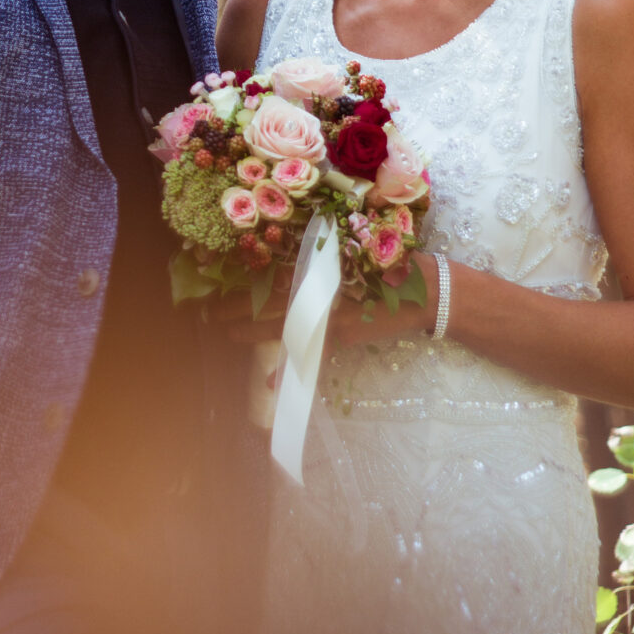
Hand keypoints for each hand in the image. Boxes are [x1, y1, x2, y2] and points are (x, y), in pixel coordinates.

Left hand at [221, 253, 439, 349]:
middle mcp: (320, 287)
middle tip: (208, 313)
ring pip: (280, 323)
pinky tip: (270, 382)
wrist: (425, 291)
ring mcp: (329, 314)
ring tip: (225, 333)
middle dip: (236, 307)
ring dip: (250, 330)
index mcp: (320, 264)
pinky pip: (309, 354)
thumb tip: (296, 252)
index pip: (271, 271)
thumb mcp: (354, 251)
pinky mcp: (342, 336)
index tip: (218, 281)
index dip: (243, 278)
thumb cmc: (388, 265)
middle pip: (267, 298)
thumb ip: (323, 253)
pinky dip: (289, 370)